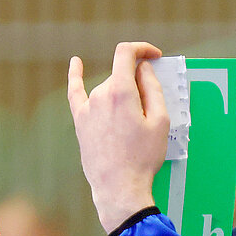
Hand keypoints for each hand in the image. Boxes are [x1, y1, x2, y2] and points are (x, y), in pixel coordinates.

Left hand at [66, 43, 168, 235]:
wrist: (120, 187)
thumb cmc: (143, 158)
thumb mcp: (160, 122)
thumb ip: (153, 90)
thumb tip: (144, 70)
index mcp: (121, 92)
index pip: (126, 54)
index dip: (142, 49)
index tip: (154, 56)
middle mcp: (100, 94)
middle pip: (120, 76)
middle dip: (136, 84)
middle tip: (151, 110)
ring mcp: (87, 108)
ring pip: (107, 89)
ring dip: (122, 96)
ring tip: (133, 126)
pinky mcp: (80, 121)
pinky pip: (75, 92)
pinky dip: (75, 75)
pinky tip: (75, 63)